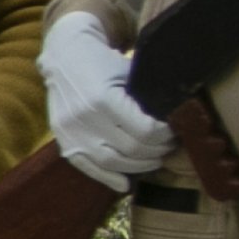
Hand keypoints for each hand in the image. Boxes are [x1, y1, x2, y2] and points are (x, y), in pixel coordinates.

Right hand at [41, 12, 172, 185]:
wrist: (64, 55)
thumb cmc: (103, 60)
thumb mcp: (129, 71)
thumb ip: (147, 98)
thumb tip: (175, 120)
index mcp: (103, 99)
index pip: (145, 131)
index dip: (166, 134)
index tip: (174, 129)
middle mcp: (84, 118)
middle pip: (131, 150)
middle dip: (156, 151)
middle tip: (168, 144)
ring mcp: (70, 132)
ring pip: (112, 163)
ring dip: (139, 165)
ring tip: (153, 158)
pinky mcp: (63, 141)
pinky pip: (89, 167)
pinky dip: (109, 178)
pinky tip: (126, 183)